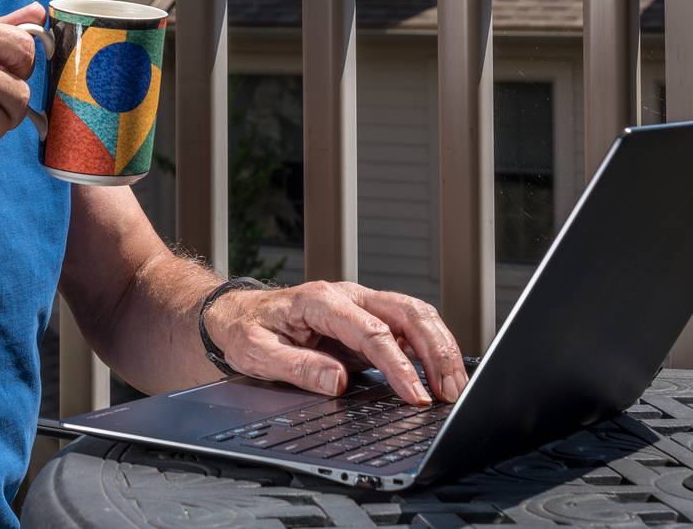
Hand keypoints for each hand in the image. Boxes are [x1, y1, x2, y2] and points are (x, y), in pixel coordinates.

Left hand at [204, 280, 467, 405]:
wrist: (237, 315)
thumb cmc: (246, 330)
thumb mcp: (257, 352)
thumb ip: (297, 366)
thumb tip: (336, 383)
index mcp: (320, 301)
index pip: (372, 331)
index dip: (397, 365)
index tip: (414, 396)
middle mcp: (347, 297)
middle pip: (406, 313)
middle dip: (435, 351)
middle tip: (452, 392)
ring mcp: (360, 306)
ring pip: (415, 315)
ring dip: (440, 348)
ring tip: (455, 387)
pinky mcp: (367, 320)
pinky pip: (408, 328)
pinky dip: (430, 349)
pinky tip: (442, 375)